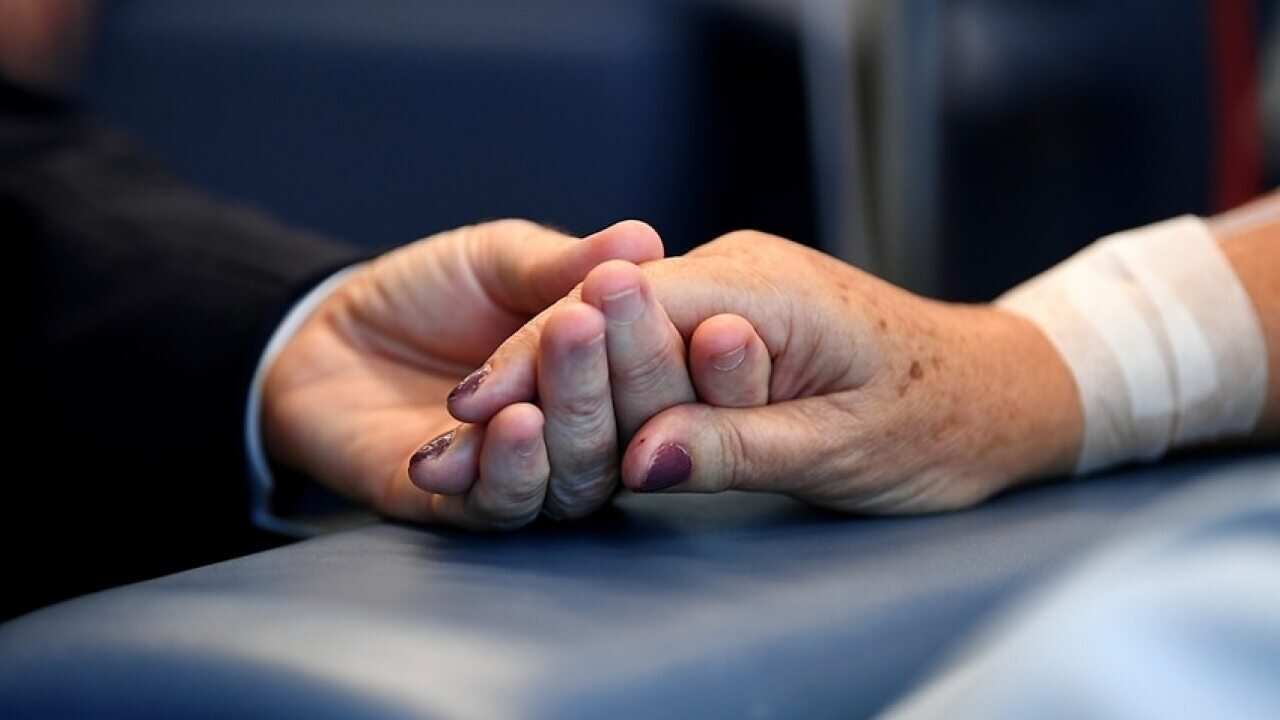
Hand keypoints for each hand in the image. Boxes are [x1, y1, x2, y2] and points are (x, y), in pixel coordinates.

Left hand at [413, 261, 774, 520]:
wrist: (330, 331)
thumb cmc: (429, 292)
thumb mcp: (499, 260)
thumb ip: (565, 264)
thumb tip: (643, 238)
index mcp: (603, 379)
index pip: (654, 375)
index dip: (652, 336)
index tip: (640, 286)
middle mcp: (578, 439)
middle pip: (627, 432)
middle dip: (610, 373)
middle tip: (591, 319)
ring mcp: (525, 478)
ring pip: (575, 476)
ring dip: (567, 421)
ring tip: (550, 367)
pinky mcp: (460, 509)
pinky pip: (502, 505)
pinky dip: (509, 469)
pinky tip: (507, 424)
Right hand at [453, 231, 1083, 512]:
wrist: (998, 392)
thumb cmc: (937, 415)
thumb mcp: (845, 444)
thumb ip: (741, 445)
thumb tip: (643, 461)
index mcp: (756, 288)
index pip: (622, 315)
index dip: (541, 363)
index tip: (474, 412)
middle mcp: (732, 277)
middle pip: (605, 322)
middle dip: (522, 374)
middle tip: (447, 430)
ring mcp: (730, 298)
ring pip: (621, 337)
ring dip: (549, 384)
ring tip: (475, 432)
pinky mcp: (732, 328)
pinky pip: (650, 350)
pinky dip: (598, 387)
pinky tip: (552, 417)